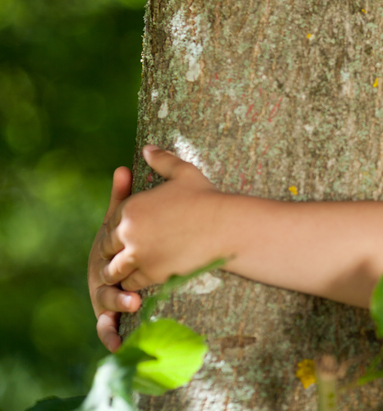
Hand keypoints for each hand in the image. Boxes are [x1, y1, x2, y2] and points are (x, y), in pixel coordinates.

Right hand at [89, 166, 139, 350]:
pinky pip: (106, 329)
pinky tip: (119, 345)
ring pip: (107, 304)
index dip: (118, 257)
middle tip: (137, 294)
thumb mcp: (126, 217)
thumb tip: (123, 166)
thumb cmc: (127, 238)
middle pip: (105, 282)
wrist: (125, 261)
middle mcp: (101, 275)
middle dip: (118, 288)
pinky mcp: (109, 314)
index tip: (136, 259)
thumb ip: (123, 196)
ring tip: (134, 309)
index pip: (107, 253)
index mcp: (105, 252)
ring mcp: (104, 295)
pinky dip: (110, 337)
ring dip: (117, 309)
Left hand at [99, 146, 224, 299]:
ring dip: (117, 271)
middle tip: (118, 257)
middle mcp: (129, 231)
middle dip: (111, 252)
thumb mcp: (184, 173)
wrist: (225, 226)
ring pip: (114, 268)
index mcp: (132, 207)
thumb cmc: (207, 198)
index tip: (122, 236)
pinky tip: (139, 284)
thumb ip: (163, 160)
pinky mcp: (149, 274)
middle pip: (107, 246)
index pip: (111, 222)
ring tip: (122, 274)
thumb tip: (148, 148)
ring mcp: (137, 255)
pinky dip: (131, 284)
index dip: (116, 231)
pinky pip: (130, 283)